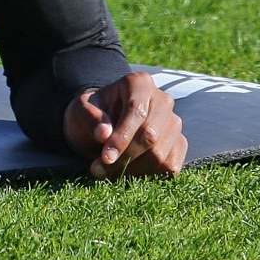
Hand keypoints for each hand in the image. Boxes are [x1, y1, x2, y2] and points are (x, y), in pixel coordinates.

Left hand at [63, 72, 185, 178]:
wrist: (101, 125)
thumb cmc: (90, 115)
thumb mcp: (80, 111)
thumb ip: (90, 118)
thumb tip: (104, 134)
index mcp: (139, 83)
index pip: (137, 111)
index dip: (122, 138)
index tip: (105, 158)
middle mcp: (163, 100)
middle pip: (150, 135)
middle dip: (124, 157)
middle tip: (99, 169)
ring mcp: (174, 123)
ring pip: (161, 154)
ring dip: (132, 170)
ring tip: (107, 172)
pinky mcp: (179, 144)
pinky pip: (170, 166)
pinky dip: (148, 176)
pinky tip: (126, 173)